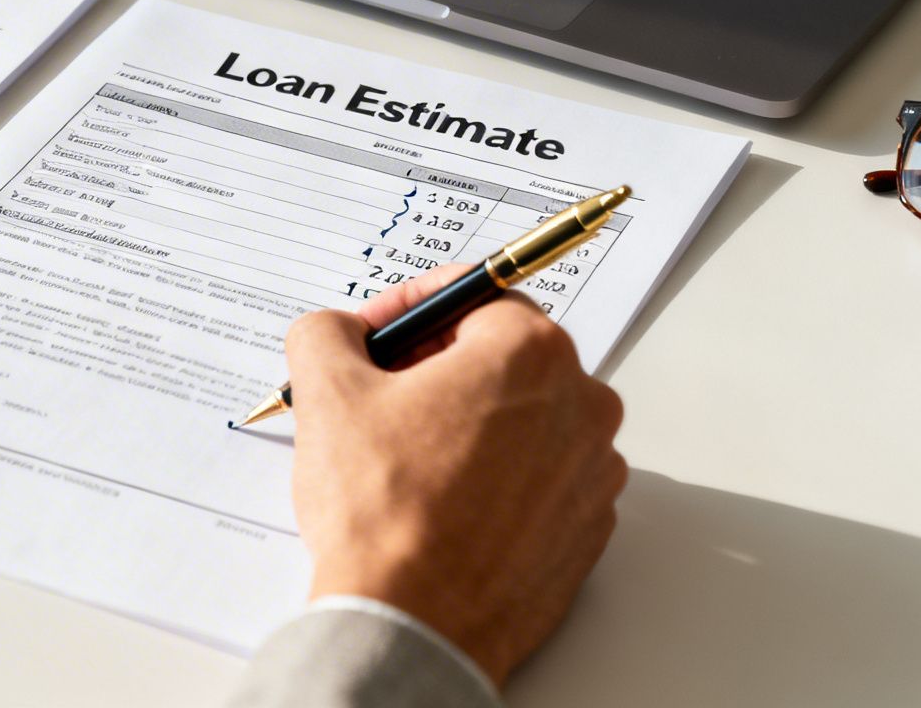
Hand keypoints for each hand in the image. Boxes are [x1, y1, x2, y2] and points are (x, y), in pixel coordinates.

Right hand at [285, 265, 624, 686]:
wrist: (415, 625)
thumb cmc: (385, 513)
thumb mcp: (327, 394)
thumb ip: (327, 333)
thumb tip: (336, 331)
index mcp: (530, 352)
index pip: (473, 295)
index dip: (411, 307)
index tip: (376, 334)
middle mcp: (582, 404)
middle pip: (502, 356)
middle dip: (439, 366)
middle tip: (381, 395)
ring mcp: (592, 472)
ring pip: (522, 418)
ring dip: (468, 423)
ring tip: (405, 458)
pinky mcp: (587, 528)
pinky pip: (539, 478)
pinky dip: (495, 477)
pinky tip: (441, 501)